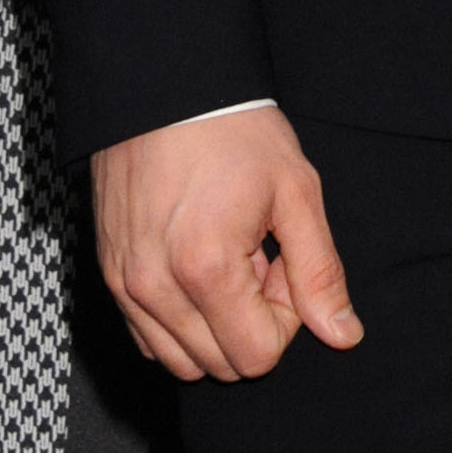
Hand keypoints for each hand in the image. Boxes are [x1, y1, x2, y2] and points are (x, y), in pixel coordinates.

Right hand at [91, 105, 362, 382]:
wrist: (166, 87)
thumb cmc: (234, 131)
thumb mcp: (296, 191)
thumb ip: (320, 271)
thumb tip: (343, 336)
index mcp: (206, 270)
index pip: (258, 356)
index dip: (286, 316)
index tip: (282, 262)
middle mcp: (154, 289)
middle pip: (220, 366)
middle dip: (252, 322)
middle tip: (260, 257)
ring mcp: (124, 286)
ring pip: (180, 361)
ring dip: (216, 326)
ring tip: (230, 258)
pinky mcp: (108, 276)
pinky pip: (147, 339)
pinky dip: (179, 322)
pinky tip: (198, 266)